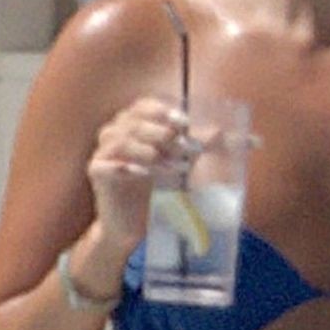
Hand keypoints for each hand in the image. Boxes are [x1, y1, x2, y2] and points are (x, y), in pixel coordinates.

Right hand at [86, 95, 189, 253]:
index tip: (184, 124)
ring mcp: (102, 151)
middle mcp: (114, 132)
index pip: (144, 106)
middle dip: (163, 134)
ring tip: (175, 168)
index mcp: (133, 123)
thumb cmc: (157, 188)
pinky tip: (146, 174)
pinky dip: (127, 166)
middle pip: (134, 121)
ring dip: (151, 151)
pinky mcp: (95, 172)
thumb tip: (234, 136)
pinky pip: (107, 163)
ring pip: (122, 140)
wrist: (134, 223)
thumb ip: (199, 146)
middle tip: (185, 150)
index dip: (163, 112)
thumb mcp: (182, 162)